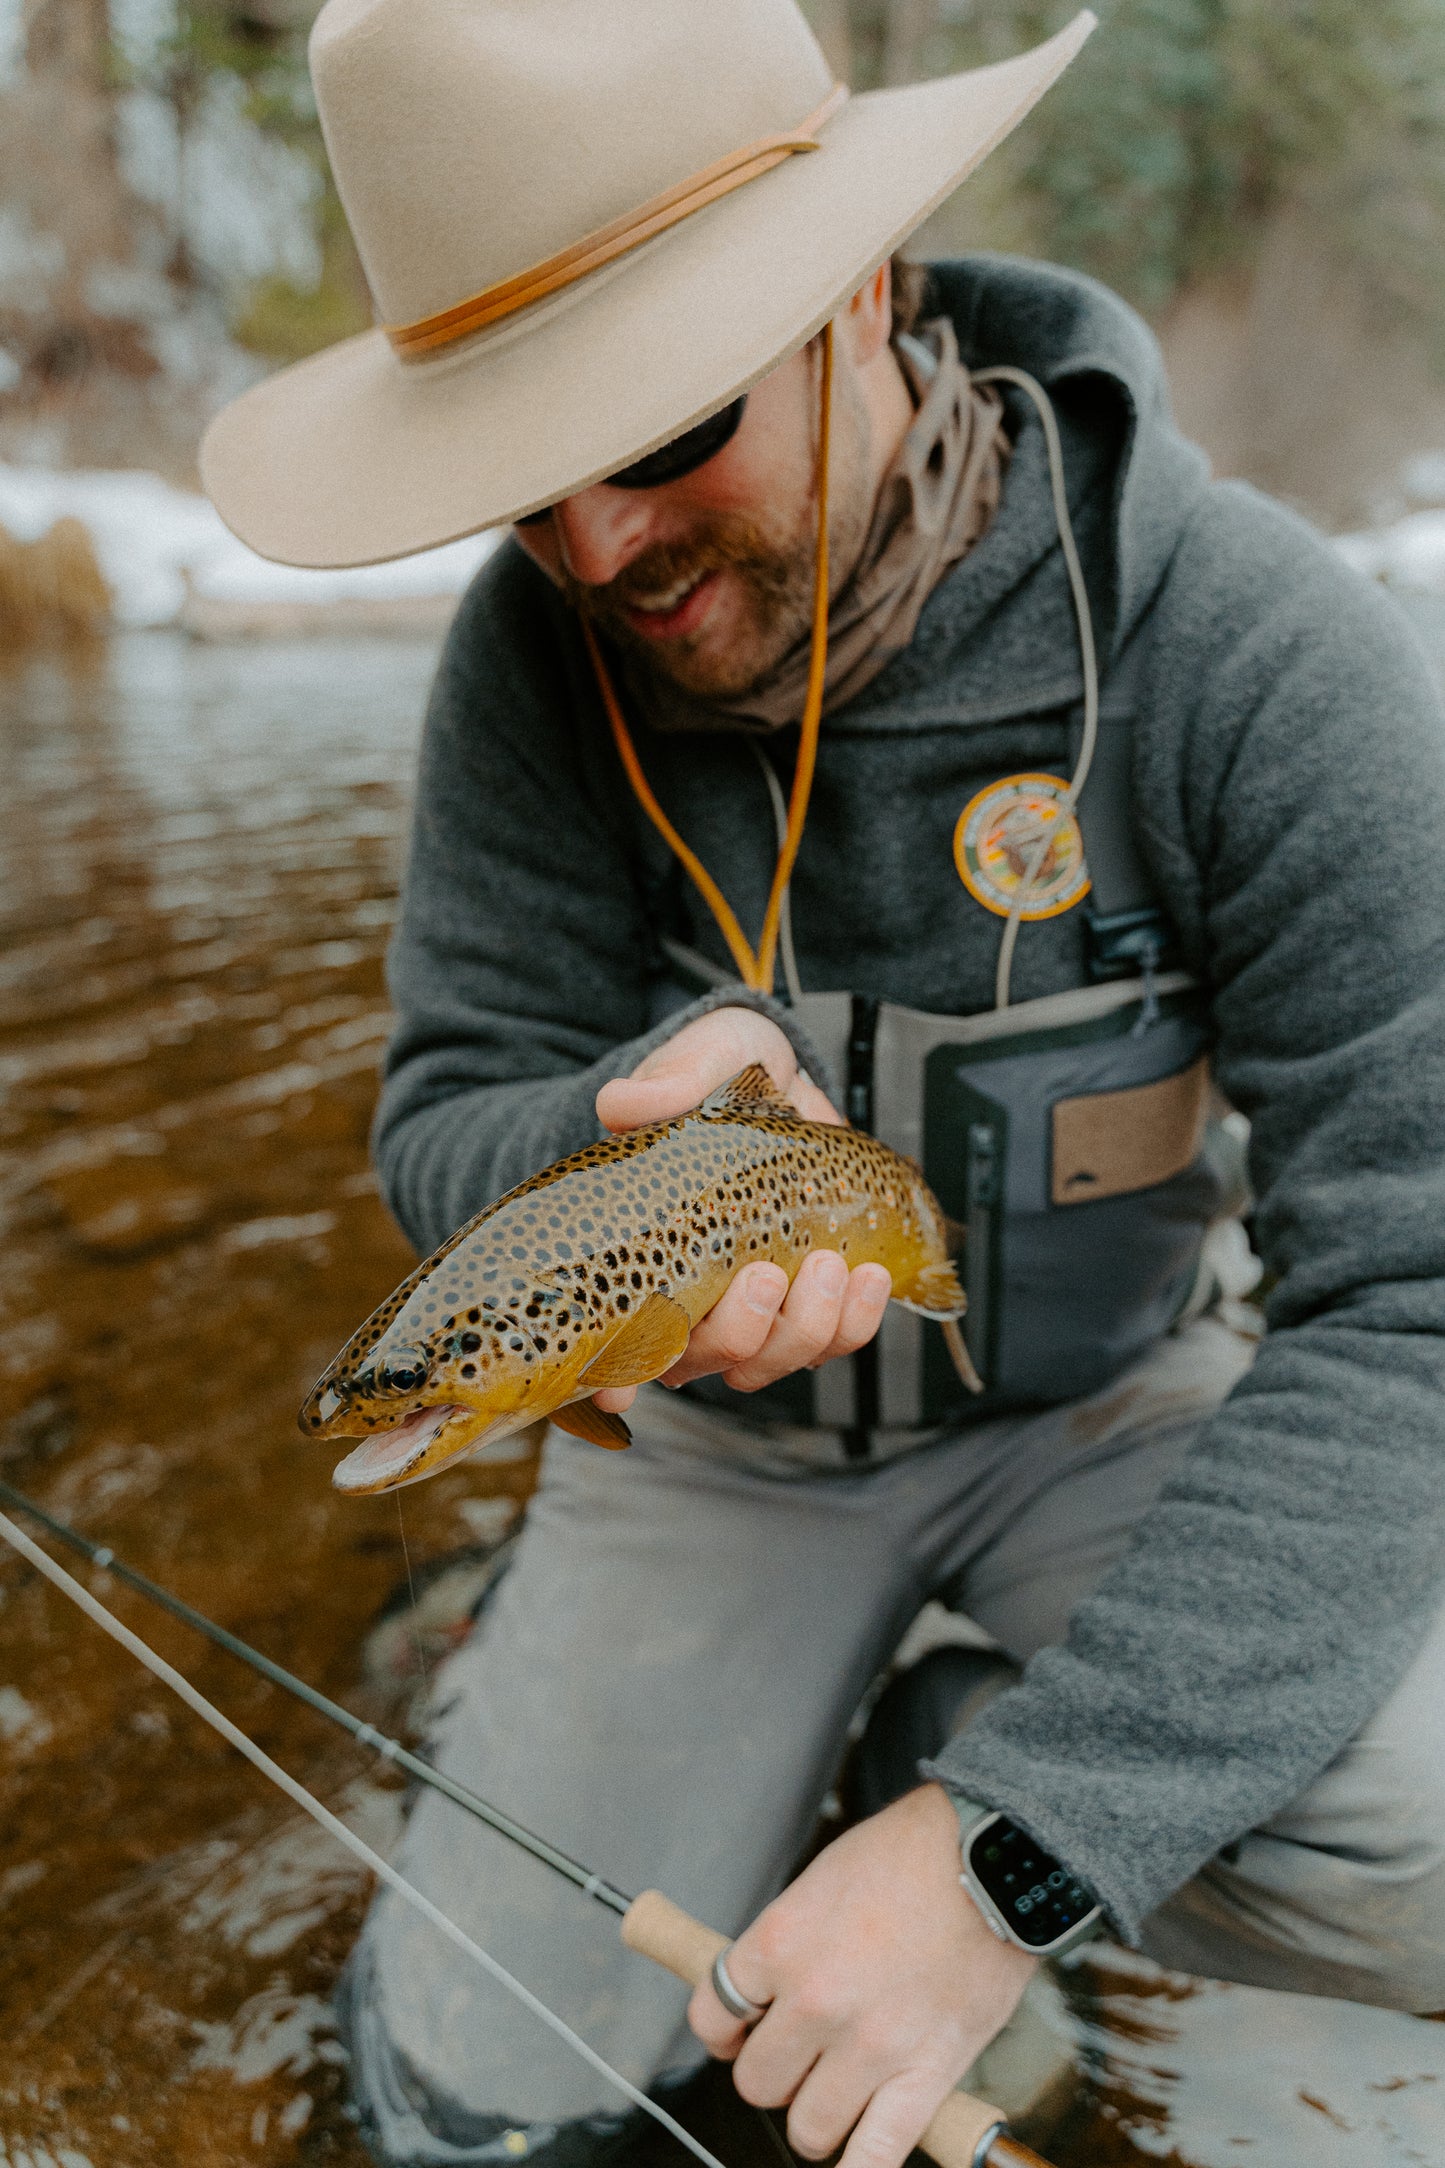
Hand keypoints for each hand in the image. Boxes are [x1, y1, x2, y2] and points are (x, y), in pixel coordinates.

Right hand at [592, 1009, 890, 1409]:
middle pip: (700, 1361)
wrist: (784, 1074)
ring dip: (804, 1329)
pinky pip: (830, 1340)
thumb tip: (622, 1106)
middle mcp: (688, 1292)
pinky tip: (867, 1277)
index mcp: (638, 1247)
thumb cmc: (722, 1071)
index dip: (611, 1371)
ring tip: (831, 1268)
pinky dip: (853, 1322)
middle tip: (767, 1273)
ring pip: (767, 1360)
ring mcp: (750, 1303)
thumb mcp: (701, 1059)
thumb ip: (669, 1081)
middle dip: (738, 1332)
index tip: (621, 1384)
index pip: (611, 1332)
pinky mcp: (808, 1296)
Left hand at [688, 1784, 1035, 2167]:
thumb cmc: (913, 1855)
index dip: (726, 2030)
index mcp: (780, 1943)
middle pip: (757, 2081)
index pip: (713, 2016)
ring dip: (817, 2115)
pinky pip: (874, 2157)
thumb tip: (768, 1991)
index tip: (742, 2031)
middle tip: (802, 2053)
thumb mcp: (823, 1878)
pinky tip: (857, 2157)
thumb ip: (789, 1942)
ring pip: (808, 2128)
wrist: (993, 1861)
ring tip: (839, 2090)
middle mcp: (813, 2000)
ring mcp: (868, 2046)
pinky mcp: (925, 2077)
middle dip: (776, 2071)